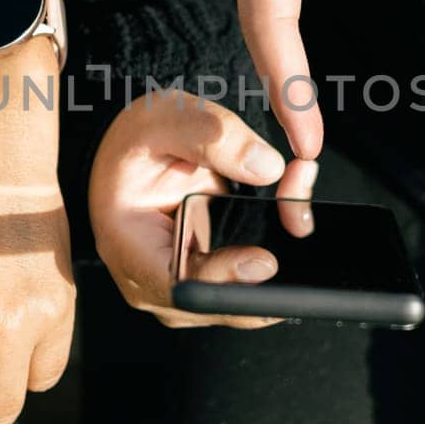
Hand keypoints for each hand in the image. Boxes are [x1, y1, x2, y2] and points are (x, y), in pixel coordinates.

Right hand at [89, 90, 318, 327]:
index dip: (224, 280)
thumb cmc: (137, 143)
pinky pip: (247, 289)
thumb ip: (214, 137)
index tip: (264, 261)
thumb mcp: (166, 119)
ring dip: (279, 263)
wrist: (130, 157)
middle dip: (267, 272)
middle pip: (218, 305)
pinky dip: (275, 259)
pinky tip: (289, 217)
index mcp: (128, 246)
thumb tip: (268, 168)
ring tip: (295, 203)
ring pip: (241, 304)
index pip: (177, 286)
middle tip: (296, 217)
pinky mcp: (206, 283)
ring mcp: (181, 288)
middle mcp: (151, 281)